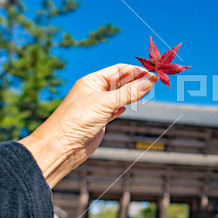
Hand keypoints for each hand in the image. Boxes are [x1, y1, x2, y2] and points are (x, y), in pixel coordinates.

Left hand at [19, 63, 156, 186]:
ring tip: (149, 92)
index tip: (153, 73)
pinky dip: (125, 107)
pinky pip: (116, 109)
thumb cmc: (76, 120)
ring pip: (121, 96)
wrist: (61, 148)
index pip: (119, 70)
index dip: (137, 70)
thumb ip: (128, 93)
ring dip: (134, 94)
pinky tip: (130, 107)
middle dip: (138, 80)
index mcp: (92, 81)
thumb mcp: (105, 103)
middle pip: (121, 81)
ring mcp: (98, 106)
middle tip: (156, 82)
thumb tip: (150, 82)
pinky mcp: (100, 121)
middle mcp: (95, 91)